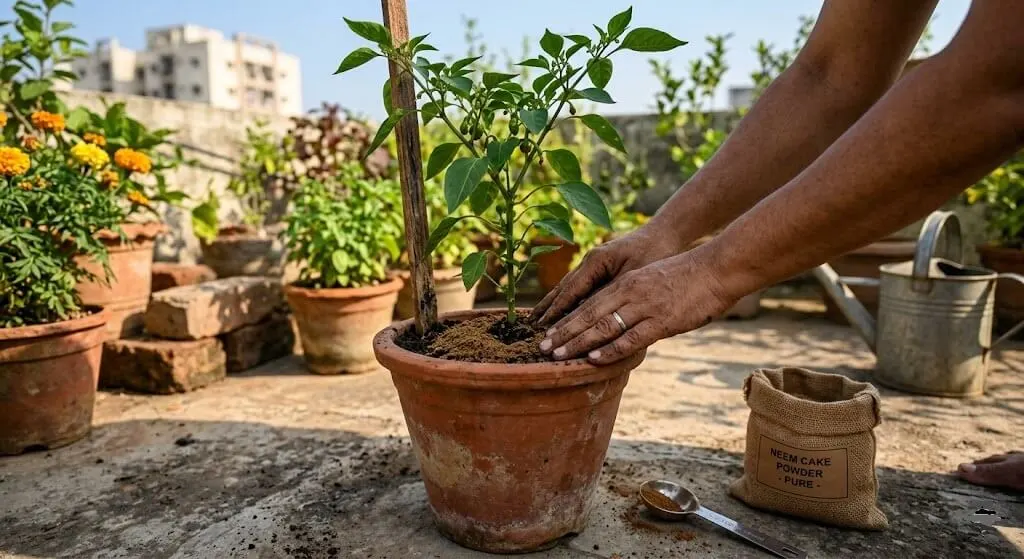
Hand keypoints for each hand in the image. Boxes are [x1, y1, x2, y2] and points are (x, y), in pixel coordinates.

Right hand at [532, 224, 684, 326]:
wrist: (665, 233)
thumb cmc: (655, 253)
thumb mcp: (635, 276)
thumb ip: (612, 294)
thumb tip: (592, 316)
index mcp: (596, 261)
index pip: (571, 290)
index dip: (557, 310)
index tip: (543, 326)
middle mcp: (590, 261)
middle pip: (563, 288)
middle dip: (548, 308)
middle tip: (531, 326)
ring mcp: (593, 263)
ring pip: (568, 287)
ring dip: (552, 303)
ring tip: (536, 318)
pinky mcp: (600, 267)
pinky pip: (579, 286)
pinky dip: (566, 299)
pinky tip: (558, 309)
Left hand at [537, 248, 734, 364]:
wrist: (717, 269)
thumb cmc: (687, 277)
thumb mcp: (650, 281)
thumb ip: (632, 298)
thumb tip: (617, 319)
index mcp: (625, 283)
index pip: (588, 303)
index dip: (565, 320)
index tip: (547, 334)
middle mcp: (629, 293)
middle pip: (588, 315)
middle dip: (564, 333)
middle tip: (542, 349)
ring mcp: (645, 307)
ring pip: (604, 327)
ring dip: (578, 343)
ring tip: (559, 357)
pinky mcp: (662, 321)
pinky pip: (631, 338)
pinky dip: (611, 350)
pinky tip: (595, 359)